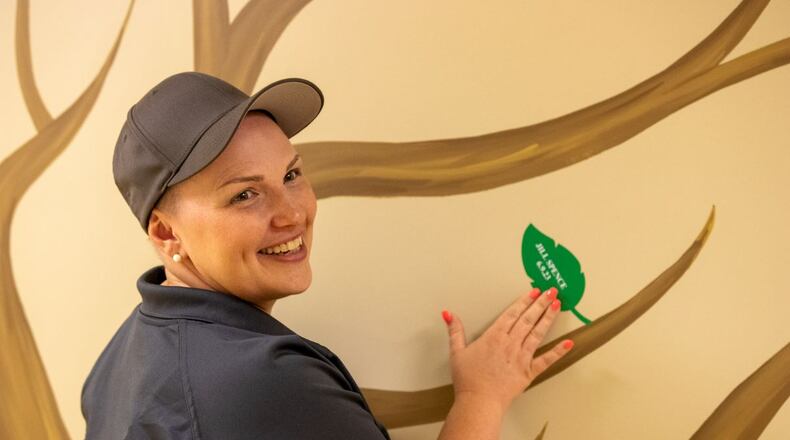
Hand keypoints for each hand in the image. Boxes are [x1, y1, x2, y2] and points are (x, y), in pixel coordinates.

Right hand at [442, 287, 572, 412]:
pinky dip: (558, 351)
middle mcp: (510, 343)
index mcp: (494, 336)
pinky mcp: (529, 372)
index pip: (512, 313)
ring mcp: (521, 357)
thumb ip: (455, 330)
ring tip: (558, 305)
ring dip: (548, 318)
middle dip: (541, 303)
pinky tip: (568, 343)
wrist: (478, 402)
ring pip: (538, 333)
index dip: (524, 301)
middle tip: (551, 291)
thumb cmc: (468, 379)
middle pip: (528, 319)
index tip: (534, 291)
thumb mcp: (456, 352)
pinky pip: (546, 360)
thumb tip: (448, 313)